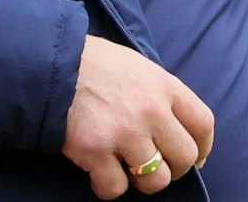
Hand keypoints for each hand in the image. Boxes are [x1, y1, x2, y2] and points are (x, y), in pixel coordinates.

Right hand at [62, 36, 214, 198]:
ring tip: (121, 165)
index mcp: (162, 85)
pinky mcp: (95, 150)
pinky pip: (115, 188)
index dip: (202, 147)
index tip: (194, 157)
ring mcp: (124, 131)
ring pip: (155, 180)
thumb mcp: (133, 65)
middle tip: (150, 162)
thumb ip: (157, 92)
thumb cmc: (89, 62)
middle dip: (171, 168)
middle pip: (184, 158)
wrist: (44, 60)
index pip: (202, 124)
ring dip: (140, 179)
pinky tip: (95, 169)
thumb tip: (174, 125)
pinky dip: (105, 184)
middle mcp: (150, 109)